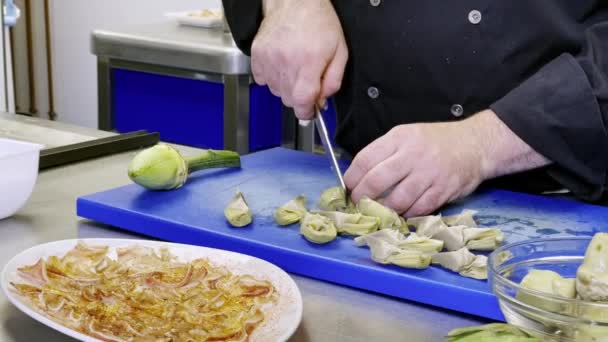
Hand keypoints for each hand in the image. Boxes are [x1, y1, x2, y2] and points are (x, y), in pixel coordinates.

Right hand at [252, 0, 347, 118]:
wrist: (295, 1)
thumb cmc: (318, 22)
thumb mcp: (340, 51)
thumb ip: (333, 80)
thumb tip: (322, 100)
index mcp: (308, 62)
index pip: (301, 102)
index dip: (306, 112)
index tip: (310, 111)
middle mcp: (286, 62)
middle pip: (289, 99)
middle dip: (299, 97)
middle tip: (307, 82)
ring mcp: (269, 59)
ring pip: (276, 91)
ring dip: (286, 87)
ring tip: (294, 68)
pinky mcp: (257, 54)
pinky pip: (262, 80)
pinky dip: (272, 78)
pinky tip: (281, 65)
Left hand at [344, 110, 550, 216]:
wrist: (475, 144)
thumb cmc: (436, 142)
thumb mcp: (407, 135)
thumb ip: (385, 152)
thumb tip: (359, 176)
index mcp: (399, 138)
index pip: (365, 159)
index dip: (352, 178)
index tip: (349, 187)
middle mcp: (413, 154)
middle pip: (376, 181)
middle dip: (362, 197)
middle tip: (359, 203)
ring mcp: (429, 173)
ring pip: (396, 200)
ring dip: (384, 210)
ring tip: (379, 211)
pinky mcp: (443, 190)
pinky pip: (417, 209)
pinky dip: (406, 214)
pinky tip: (402, 212)